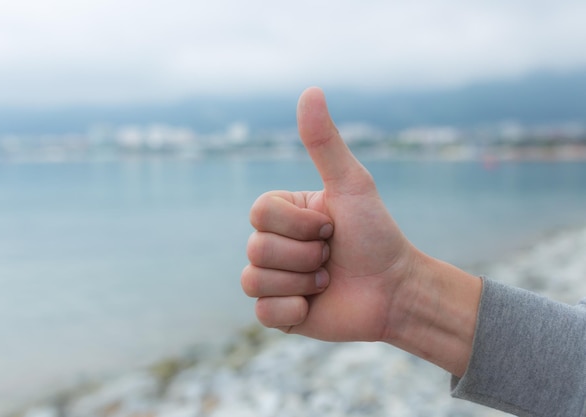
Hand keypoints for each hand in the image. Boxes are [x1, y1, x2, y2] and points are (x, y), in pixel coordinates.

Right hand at [241, 87, 418, 341]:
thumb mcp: (352, 184)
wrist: (396, 290)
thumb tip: (310, 90)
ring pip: (254, 280)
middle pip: (256, 247)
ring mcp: (273, 279)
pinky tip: (315, 305)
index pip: (258, 213)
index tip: (331, 226)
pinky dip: (293, 310)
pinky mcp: (277, 313)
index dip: (298, 223)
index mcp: (282, 214)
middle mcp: (272, 243)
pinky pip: (262, 312)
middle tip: (332, 256)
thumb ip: (325, 143)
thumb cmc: (375, 235)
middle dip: (305, 254)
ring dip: (302, 281)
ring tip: (327, 279)